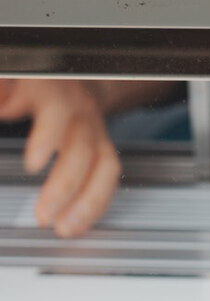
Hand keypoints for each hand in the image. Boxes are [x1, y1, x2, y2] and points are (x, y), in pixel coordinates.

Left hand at [0, 79, 121, 236]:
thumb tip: (2, 106)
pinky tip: (78, 224)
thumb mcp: (13, 81)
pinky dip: (96, 203)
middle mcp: (79, 109)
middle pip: (84, 146)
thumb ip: (4, 93)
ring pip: (104, 163)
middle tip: (44, 215)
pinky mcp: (101, 146)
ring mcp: (94, 128)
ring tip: (66, 228)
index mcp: (53, 89)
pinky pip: (107, 174)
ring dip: (88, 200)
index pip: (58, 110)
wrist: (67, 72)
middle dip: (66, 184)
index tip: (34, 164)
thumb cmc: (31, 81)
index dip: (49, 136)